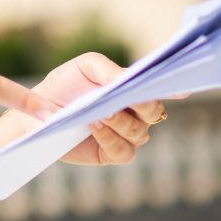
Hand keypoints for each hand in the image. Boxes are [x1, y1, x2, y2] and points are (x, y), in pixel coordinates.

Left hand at [0, 51, 183, 166]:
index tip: (181, 87)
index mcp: (135, 88)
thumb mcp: (87, 67)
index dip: (175, 87)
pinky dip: (110, 139)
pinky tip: (94, 127)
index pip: (163, 88)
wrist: (40, 109)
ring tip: (99, 113)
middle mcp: (137, 112)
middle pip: (155, 113)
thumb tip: (129, 80)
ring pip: (140, 133)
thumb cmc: (66, 84)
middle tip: (125, 100)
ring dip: (120, 122)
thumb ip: (110, 71)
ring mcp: (127, 134)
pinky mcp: (112, 153)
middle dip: (143, 106)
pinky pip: (124, 151)